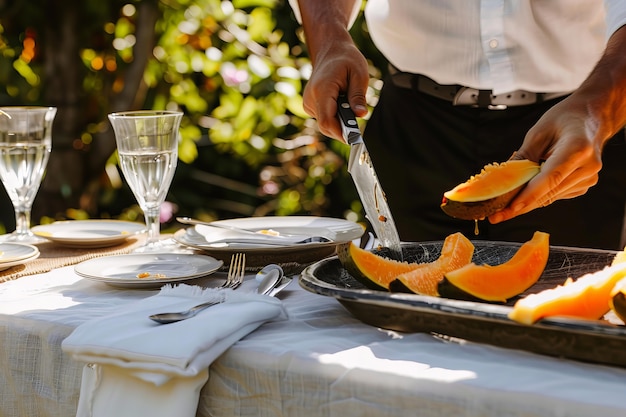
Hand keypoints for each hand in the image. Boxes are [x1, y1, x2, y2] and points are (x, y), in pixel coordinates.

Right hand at [302, 39, 368, 140]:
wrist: (330, 51)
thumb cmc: (346, 60)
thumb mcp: (359, 74)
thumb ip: (358, 95)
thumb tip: (361, 115)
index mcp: (322, 89)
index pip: (327, 121)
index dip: (340, 133)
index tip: (355, 139)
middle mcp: (311, 98)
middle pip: (326, 126)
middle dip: (343, 129)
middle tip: (358, 127)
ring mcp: (308, 103)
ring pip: (325, 124)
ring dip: (339, 123)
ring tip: (349, 107)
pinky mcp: (309, 106)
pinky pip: (324, 119)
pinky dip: (335, 118)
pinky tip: (341, 106)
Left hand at [488, 96, 603, 222]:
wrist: (590, 118)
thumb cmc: (564, 119)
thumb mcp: (538, 132)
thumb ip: (523, 157)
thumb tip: (504, 180)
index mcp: (577, 149)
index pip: (550, 177)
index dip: (530, 195)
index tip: (512, 208)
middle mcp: (587, 167)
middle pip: (548, 192)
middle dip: (520, 205)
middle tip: (495, 216)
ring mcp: (588, 178)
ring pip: (550, 197)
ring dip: (527, 202)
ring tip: (503, 206)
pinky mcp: (584, 185)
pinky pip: (555, 195)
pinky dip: (538, 195)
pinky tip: (526, 191)